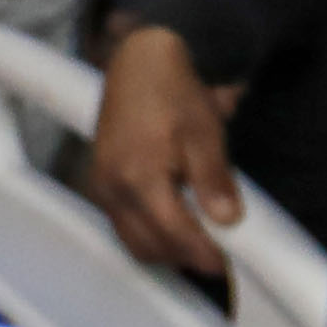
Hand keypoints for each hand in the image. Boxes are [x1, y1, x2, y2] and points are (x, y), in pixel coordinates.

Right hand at [88, 24, 242, 280]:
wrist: (140, 62)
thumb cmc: (175, 92)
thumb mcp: (205, 133)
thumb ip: (213, 180)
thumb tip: (227, 222)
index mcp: (139, 177)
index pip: (174, 233)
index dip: (202, 253)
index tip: (227, 263)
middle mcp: (112, 189)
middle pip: (149, 246)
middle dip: (183, 257)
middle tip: (216, 256)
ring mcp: (101, 188)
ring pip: (132, 241)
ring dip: (164, 250)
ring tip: (197, 243)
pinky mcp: (99, 184)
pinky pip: (122, 226)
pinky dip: (147, 235)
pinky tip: (171, 225)